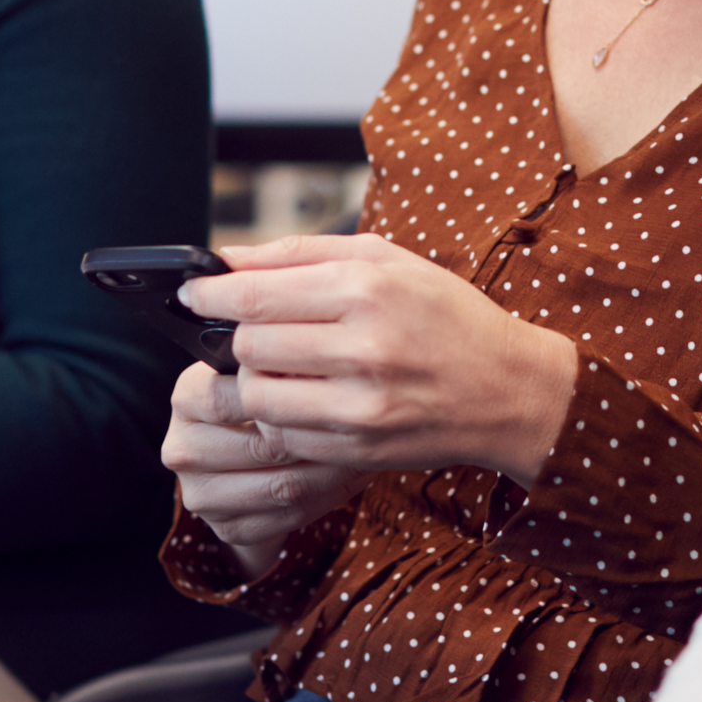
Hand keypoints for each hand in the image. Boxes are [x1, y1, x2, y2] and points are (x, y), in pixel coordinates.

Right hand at [162, 359, 372, 582]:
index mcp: (185, 398)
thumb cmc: (261, 401)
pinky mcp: (228, 528)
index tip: (332, 383)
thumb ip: (280, 364)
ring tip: (368, 447)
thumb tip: (324, 364)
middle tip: (364, 420)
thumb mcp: (260, 372)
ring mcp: (201, 495)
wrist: (246, 460)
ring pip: (283, 485)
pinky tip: (354, 475)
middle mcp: (182, 448)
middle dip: (318, 433)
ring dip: (334, 469)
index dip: (283, 392)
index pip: (228, 396)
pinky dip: (331, 496)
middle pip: (262, 446)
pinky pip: (290, 516)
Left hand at [181, 234, 581, 484]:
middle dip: (235, 336)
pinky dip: (278, 416)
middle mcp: (363, 345)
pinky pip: (283, 433)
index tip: (191, 294)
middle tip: (246, 331)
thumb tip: (227, 260)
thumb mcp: (387, 261)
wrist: (509, 390)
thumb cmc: (446, 315)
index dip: (209, 294)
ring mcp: (360, 403)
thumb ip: (304, 253)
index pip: (255, 293)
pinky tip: (299, 398)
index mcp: (367, 287)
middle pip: (249, 343)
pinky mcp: (358, 448)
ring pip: (256, 394)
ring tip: (273, 366)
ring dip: (251, 379)